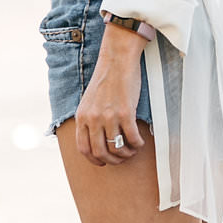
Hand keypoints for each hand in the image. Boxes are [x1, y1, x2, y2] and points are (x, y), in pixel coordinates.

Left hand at [75, 23, 147, 166]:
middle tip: (121, 158)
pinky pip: (131, 138)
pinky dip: (137, 144)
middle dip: (113, 160)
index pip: (83, 149)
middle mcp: (93, 119)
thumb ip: (90, 119)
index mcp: (82, 117)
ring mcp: (108, 116)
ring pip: (116, 148)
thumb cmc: (106, 80)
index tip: (104, 162)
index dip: (94, 160)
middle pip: (100, 152)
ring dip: (126, 154)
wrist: (117, 61)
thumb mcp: (89, 101)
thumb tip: (97, 139)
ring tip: (132, 150)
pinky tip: (140, 142)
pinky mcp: (125, 112)